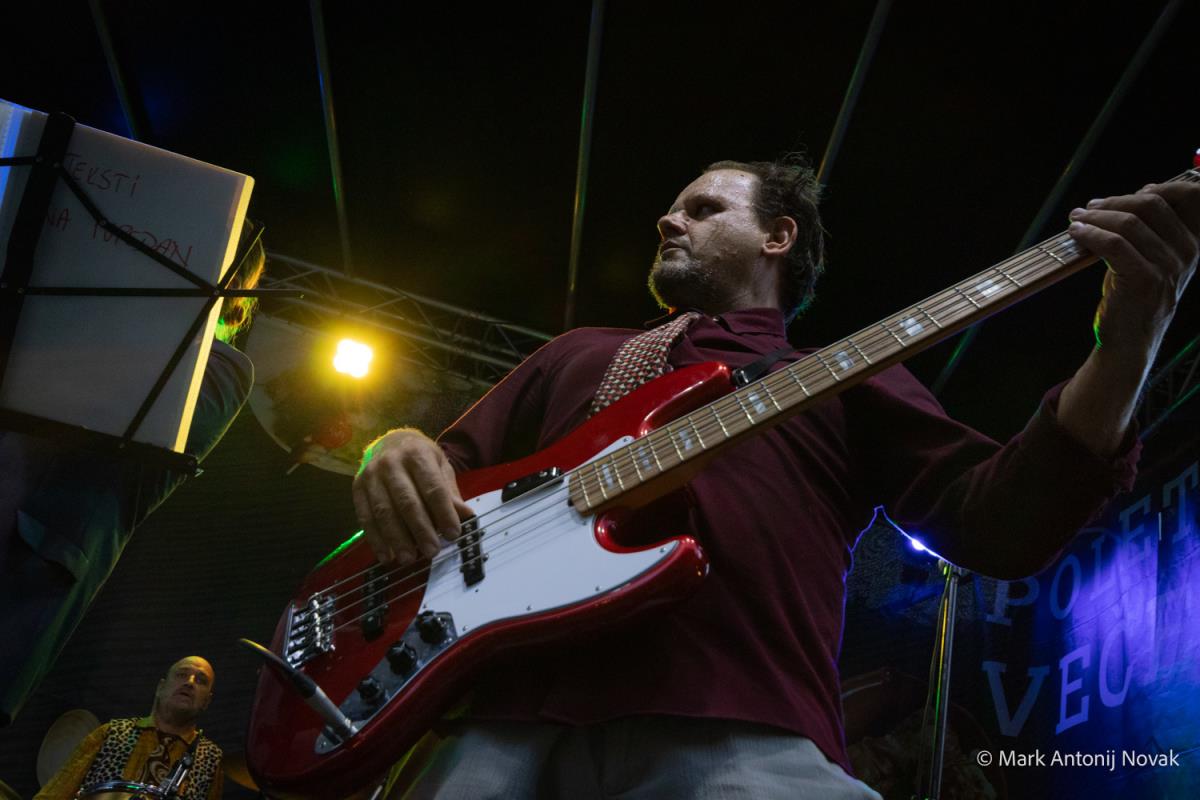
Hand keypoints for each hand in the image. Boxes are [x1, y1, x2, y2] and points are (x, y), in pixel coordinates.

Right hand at [352, 428, 473, 564]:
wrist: (389, 442)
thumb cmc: (420, 458)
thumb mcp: (440, 467)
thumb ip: (449, 492)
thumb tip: (466, 516)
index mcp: (417, 454)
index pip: (432, 487)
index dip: (443, 513)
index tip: (453, 534)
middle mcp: (391, 463)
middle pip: (407, 501)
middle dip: (420, 529)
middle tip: (432, 552)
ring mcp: (371, 475)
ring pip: (384, 512)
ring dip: (397, 539)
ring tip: (409, 558)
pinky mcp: (357, 488)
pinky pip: (365, 518)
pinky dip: (376, 540)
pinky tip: (386, 556)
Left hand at [1067, 180, 1199, 355]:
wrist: (1130, 341)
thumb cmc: (1134, 298)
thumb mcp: (1151, 261)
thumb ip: (1148, 232)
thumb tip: (1125, 199)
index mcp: (1194, 243)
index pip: (1187, 197)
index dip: (1154, 188)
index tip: (1122, 196)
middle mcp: (1187, 252)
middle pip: (1151, 204)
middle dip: (1114, 201)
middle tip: (1088, 208)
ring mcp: (1168, 266)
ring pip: (1128, 222)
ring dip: (1095, 217)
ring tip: (1076, 220)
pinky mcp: (1144, 279)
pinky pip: (1113, 243)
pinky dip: (1090, 234)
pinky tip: (1076, 234)